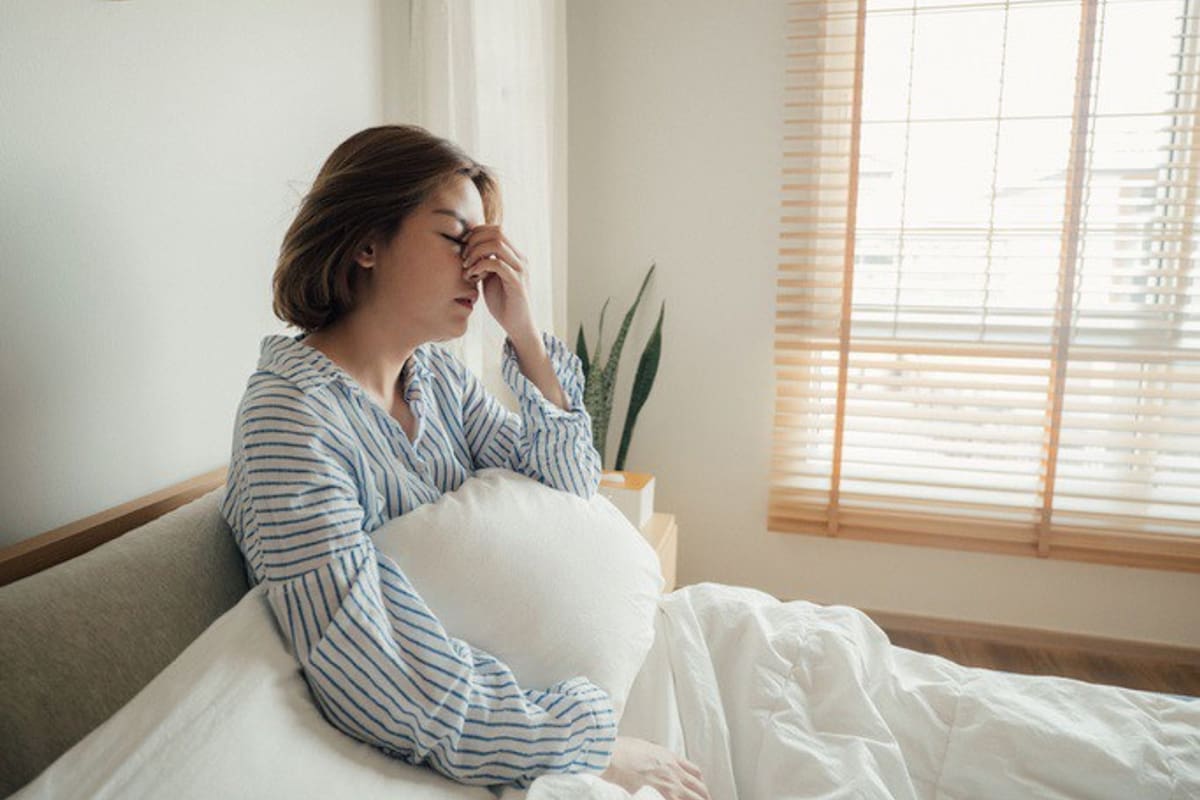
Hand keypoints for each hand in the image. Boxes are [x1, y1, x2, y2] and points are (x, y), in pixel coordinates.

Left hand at [461, 225, 536, 339]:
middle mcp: (520, 259)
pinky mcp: (516, 282)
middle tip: (464, 258)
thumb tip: (467, 249)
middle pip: (497, 232)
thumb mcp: (490, 277)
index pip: (496, 229)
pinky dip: (480, 266)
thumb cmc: (502, 302)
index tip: (464, 250)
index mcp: (514, 255)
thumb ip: (484, 262)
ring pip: (497, 244)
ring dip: (476, 252)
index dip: (477, 234)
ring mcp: (520, 269)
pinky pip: (496, 264)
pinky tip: (472, 276)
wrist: (517, 325)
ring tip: (467, 266)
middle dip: (475, 241)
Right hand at [599, 736, 710, 799]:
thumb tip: (652, 760)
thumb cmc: (621, 750)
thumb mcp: (643, 747)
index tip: (700, 789)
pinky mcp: (660, 795)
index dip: (700, 783)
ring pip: (694, 798)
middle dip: (704, 797)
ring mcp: (669, 785)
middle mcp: (673, 771)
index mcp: (670, 758)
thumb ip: (654, 755)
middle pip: (699, 788)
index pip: (694, 772)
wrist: (611, 755)